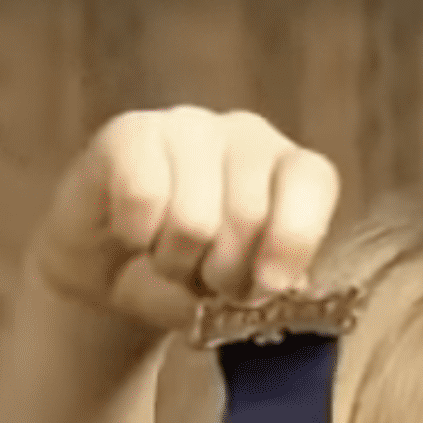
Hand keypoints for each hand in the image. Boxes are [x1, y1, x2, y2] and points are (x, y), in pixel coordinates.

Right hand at [27, 106, 342, 336]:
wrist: (109, 274)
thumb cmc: (187, 278)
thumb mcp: (235, 296)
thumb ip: (262, 289)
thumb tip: (271, 285)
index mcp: (288, 169)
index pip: (313, 182)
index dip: (293, 240)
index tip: (266, 286)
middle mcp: (245, 136)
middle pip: (248, 216)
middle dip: (221, 273)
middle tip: (203, 282)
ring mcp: (188, 126)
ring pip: (193, 219)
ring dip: (174, 263)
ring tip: (168, 261)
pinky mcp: (130, 133)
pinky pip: (141, 198)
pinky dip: (135, 237)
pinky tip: (133, 235)